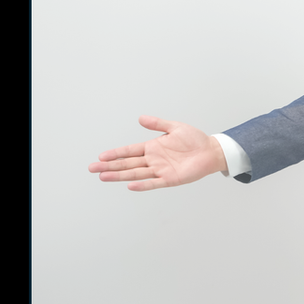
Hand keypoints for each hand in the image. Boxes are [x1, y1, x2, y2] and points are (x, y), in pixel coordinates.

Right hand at [88, 115, 226, 190]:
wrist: (211, 151)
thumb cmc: (195, 140)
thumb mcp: (175, 127)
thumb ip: (158, 124)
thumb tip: (141, 118)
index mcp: (153, 147)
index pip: (129, 151)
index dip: (116, 154)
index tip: (101, 156)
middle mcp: (153, 160)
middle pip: (127, 164)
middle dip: (110, 166)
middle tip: (93, 169)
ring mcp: (160, 170)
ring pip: (135, 174)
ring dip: (120, 176)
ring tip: (104, 177)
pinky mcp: (170, 179)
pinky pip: (153, 183)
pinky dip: (142, 184)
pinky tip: (130, 185)